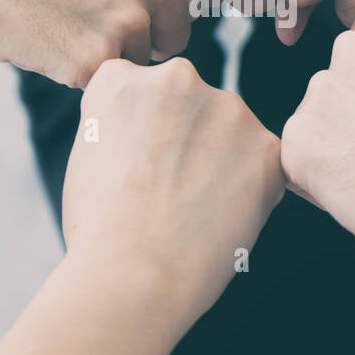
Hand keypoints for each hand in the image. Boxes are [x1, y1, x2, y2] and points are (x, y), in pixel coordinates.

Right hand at [0, 0, 194, 87]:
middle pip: (175, 40)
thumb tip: (213, 11)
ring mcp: (129, 15)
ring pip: (144, 66)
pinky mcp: (100, 58)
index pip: (189, 4)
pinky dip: (82, 77)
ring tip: (67, 25)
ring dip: (110, 59)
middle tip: (82, 12)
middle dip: (136, 41)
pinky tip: (53, 45)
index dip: (147, 10)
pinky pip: (111, 88)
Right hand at [63, 57, 284, 325]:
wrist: (131, 277)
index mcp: (123, 79)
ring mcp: (226, 108)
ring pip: (232, 133)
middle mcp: (177, 78)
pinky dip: (251, 191)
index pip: (145, 90)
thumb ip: (125, 125)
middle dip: (189, 142)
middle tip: (171, 192)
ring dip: (222, 163)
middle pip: (194, 106)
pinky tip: (221, 217)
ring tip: (194, 210)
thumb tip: (153, 132)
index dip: (146, 135)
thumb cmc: (100, 231)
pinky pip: (264, 164)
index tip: (139, 167)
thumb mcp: (88, 154)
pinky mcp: (265, 145)